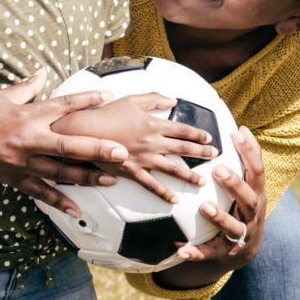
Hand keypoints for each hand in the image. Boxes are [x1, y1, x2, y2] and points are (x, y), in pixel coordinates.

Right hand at [0, 69, 128, 217]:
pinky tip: (76, 210)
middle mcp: (28, 138)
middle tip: (122, 152)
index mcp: (27, 114)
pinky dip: (58, 201)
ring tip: (111, 179)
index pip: (63, 106)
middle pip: (68, 145)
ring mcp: (20, 161)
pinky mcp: (12, 178)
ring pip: (59, 172)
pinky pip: (39, 192)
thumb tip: (42, 72)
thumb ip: (27, 88)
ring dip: (86, 176)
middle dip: (97, 148)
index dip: (86, 101)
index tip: (108, 98)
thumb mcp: (2, 96)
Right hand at [49, 93, 218, 202]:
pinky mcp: (132, 171)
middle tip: (214, 156)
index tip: (209, 137)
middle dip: (201, 152)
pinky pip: (151, 185)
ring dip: (189, 175)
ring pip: (172, 169)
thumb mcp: (132, 100)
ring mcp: (144, 159)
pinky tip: (174, 200)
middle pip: (183, 148)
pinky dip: (163, 193)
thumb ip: (154, 99)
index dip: (198, 133)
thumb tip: (173, 100)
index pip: (182, 129)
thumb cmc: (107, 114)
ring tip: (201, 181)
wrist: (86, 132)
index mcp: (153, 124)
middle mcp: (152, 143)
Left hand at [174, 126, 264, 268]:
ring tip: (205, 207)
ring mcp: (241, 235)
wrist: (247, 249)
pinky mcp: (226, 253)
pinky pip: (210, 253)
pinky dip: (196, 252)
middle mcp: (253, 214)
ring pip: (234, 227)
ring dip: (220, 217)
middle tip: (218, 169)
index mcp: (257, 194)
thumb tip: (241, 127)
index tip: (237, 132)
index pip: (258, 171)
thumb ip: (244, 162)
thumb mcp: (248, 186)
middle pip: (250, 199)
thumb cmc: (242, 206)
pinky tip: (180, 249)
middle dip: (235, 184)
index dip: (250, 151)